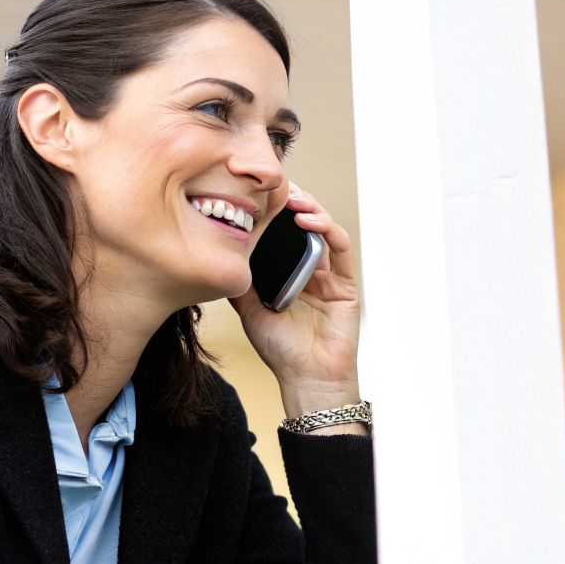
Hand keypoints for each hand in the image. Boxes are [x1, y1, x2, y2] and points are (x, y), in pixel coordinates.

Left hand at [228, 183, 359, 397]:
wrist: (306, 378)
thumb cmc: (280, 349)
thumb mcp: (248, 308)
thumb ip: (239, 279)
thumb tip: (218, 251)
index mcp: (288, 273)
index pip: (282, 232)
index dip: (273, 211)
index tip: (256, 193)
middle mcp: (310, 269)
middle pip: (304, 224)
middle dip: (292, 200)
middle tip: (276, 185)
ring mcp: (330, 274)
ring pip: (324, 229)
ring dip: (310, 209)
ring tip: (293, 199)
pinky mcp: (346, 283)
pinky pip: (341, 247)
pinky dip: (327, 229)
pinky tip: (309, 221)